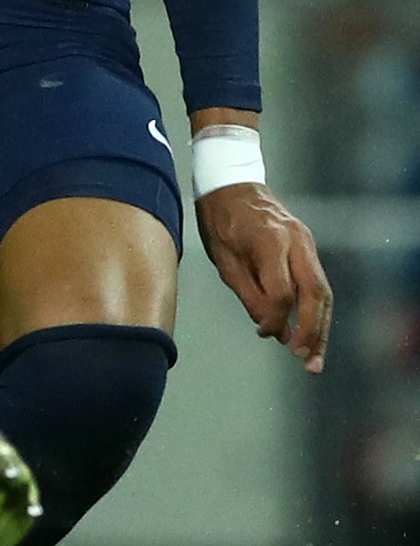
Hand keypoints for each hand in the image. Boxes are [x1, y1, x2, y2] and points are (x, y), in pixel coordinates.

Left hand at [197, 180, 332, 373]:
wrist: (232, 184)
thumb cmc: (220, 221)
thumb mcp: (224, 259)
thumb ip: (249, 294)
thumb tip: (272, 330)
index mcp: (270, 241)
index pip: (282, 290)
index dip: (275, 318)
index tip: (264, 334)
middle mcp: (297, 241)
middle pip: (315, 293)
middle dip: (313, 331)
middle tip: (307, 361)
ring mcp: (307, 243)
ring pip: (324, 291)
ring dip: (322, 327)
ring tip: (315, 358)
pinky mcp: (308, 247)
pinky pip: (318, 283)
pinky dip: (317, 311)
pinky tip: (311, 333)